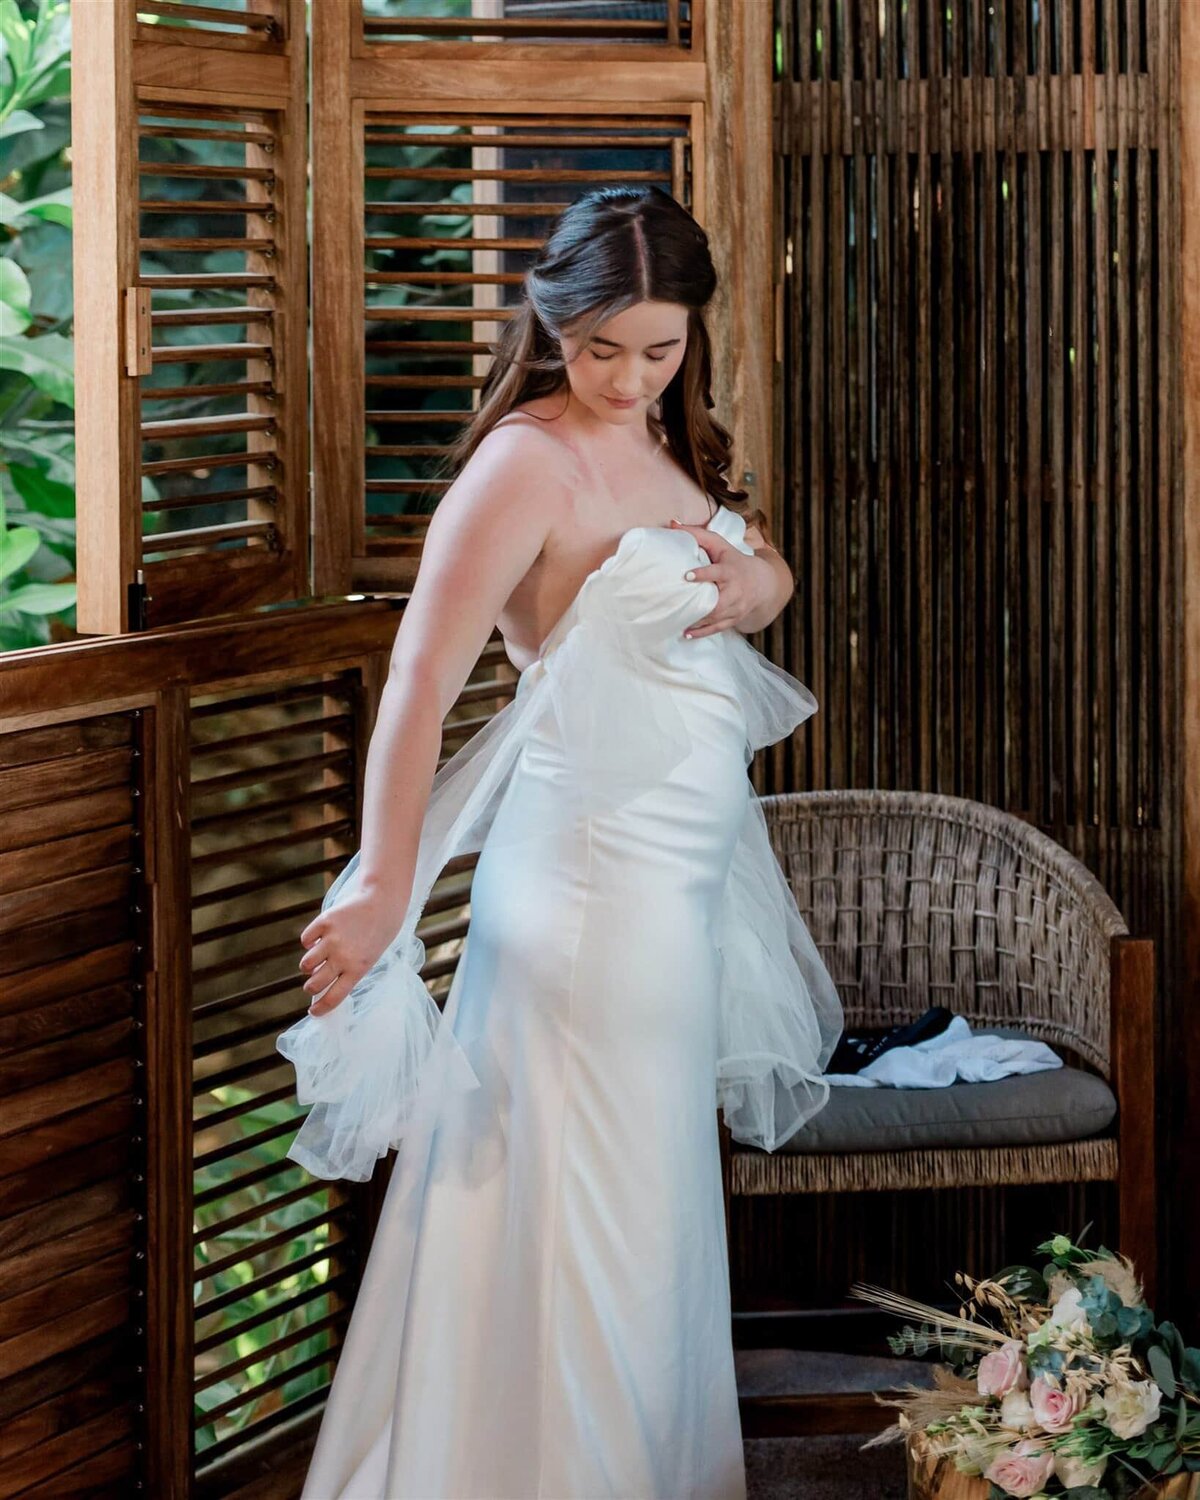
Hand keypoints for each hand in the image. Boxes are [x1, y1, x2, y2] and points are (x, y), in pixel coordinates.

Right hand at [298, 882, 407, 1016]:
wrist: (382, 901)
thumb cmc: (378, 934)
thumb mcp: (369, 958)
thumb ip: (349, 971)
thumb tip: (323, 983)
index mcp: (358, 969)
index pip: (333, 997)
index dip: (320, 1009)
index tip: (313, 1012)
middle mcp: (343, 956)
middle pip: (314, 984)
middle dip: (310, 988)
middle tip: (312, 984)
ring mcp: (332, 939)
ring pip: (306, 964)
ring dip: (308, 966)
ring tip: (315, 960)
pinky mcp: (324, 922)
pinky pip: (305, 940)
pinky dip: (309, 941)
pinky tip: (317, 939)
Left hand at [669, 517, 776, 638]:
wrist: (761, 583)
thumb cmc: (733, 560)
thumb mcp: (720, 544)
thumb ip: (697, 534)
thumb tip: (672, 523)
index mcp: (730, 571)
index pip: (717, 572)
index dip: (704, 574)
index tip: (687, 575)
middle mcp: (735, 591)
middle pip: (719, 601)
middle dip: (703, 605)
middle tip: (681, 605)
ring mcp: (735, 607)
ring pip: (717, 617)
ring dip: (698, 621)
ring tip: (678, 621)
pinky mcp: (733, 619)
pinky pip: (717, 628)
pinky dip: (702, 632)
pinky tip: (686, 634)